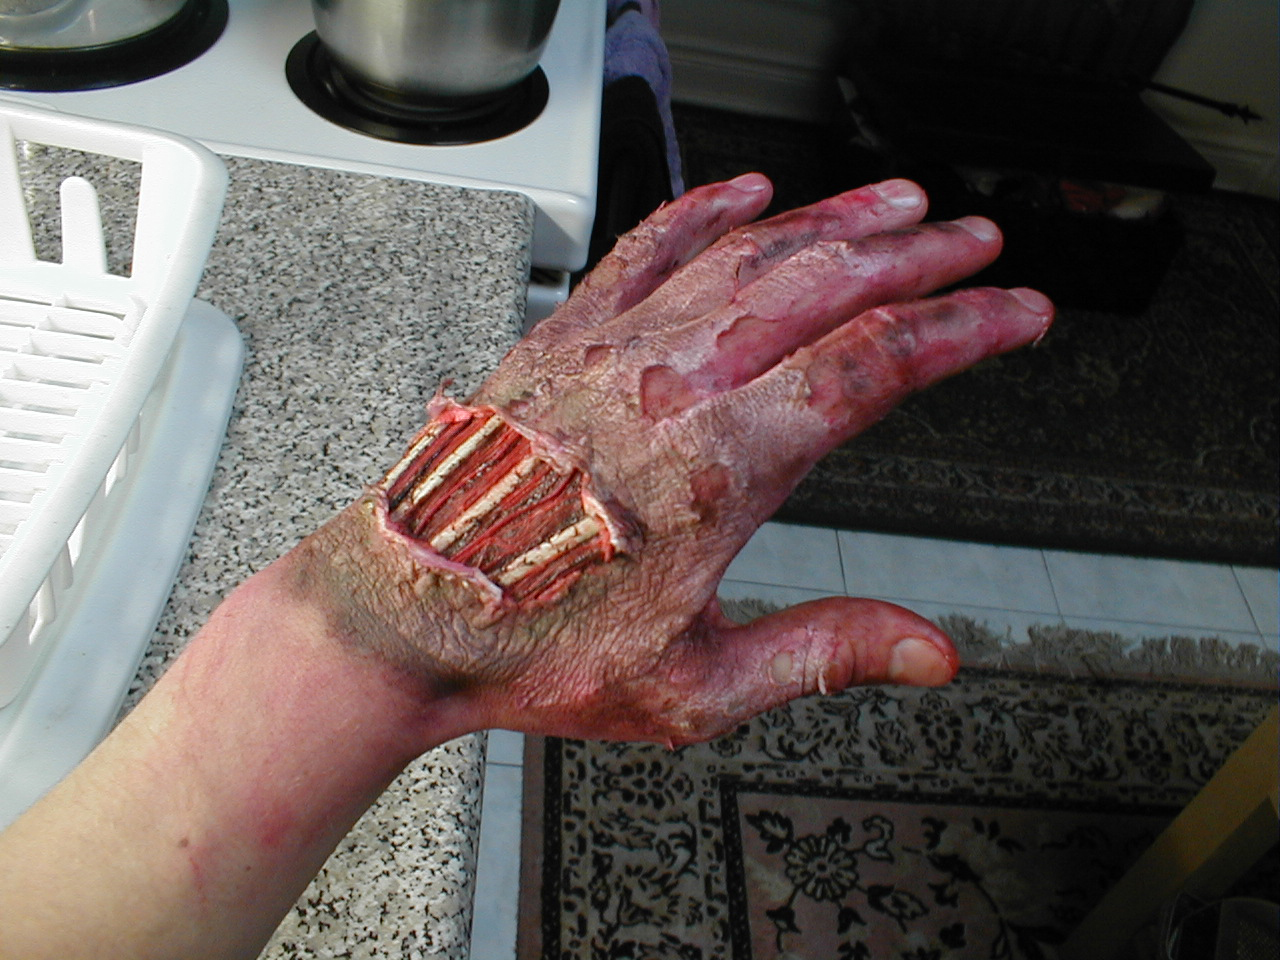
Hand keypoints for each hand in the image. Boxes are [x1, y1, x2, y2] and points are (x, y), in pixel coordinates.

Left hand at [296, 174, 1052, 745]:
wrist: (405, 613)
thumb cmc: (533, 648)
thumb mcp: (697, 687)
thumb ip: (823, 653)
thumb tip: (929, 651)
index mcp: (716, 469)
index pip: (871, 368)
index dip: (961, 330)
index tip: (1013, 311)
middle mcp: (668, 388)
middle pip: (822, 287)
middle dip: (917, 256)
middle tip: (976, 238)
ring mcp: (611, 352)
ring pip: (745, 254)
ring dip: (832, 221)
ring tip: (898, 202)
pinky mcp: (562, 339)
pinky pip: (643, 248)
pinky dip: (703, 211)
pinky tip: (747, 191)